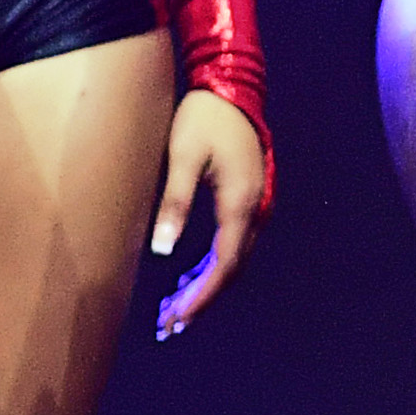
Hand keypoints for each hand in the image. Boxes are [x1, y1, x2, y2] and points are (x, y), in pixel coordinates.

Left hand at [148, 89, 272, 336]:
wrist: (232, 88)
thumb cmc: (203, 118)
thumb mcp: (182, 157)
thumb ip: (174, 202)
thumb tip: (160, 250)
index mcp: (240, 203)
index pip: (223, 266)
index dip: (200, 297)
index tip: (176, 320)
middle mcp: (255, 210)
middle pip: (231, 270)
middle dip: (201, 301)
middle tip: (168, 327)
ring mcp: (255, 205)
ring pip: (233, 260)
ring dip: (205, 287)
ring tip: (173, 311)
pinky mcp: (247, 200)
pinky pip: (232, 245)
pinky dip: (211, 267)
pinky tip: (187, 278)